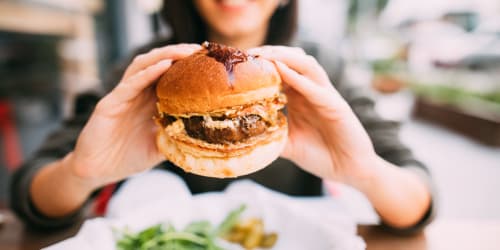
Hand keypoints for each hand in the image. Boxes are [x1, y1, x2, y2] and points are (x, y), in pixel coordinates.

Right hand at [68, 44, 200, 187]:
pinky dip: (147, 73)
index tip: (210, 61)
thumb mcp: (160, 146)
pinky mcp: (109, 104)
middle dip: (179, 53)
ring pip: (143, 66)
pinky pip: (130, 84)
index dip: (188, 66)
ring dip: (165, 55)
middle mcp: (137, 93)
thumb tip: (205, 136)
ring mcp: (123, 96)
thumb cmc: (127, 157)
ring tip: (185, 51)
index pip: (170, 75)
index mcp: (149, 101)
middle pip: (158, 63)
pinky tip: (164, 65)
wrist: (98, 172)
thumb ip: (177, 137)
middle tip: (201, 49)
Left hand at [248, 46, 378, 186]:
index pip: (280, 70)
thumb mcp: (288, 145)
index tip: (239, 62)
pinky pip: (316, 88)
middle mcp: (312, 91)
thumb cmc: (321, 156)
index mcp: (300, 97)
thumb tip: (244, 138)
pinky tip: (281, 70)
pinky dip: (298, 78)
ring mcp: (325, 96)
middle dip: (270, 53)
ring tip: (263, 55)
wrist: (349, 171)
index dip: (262, 63)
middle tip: (247, 53)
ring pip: (306, 65)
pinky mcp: (336, 106)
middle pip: (292, 60)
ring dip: (284, 57)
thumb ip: (271, 137)